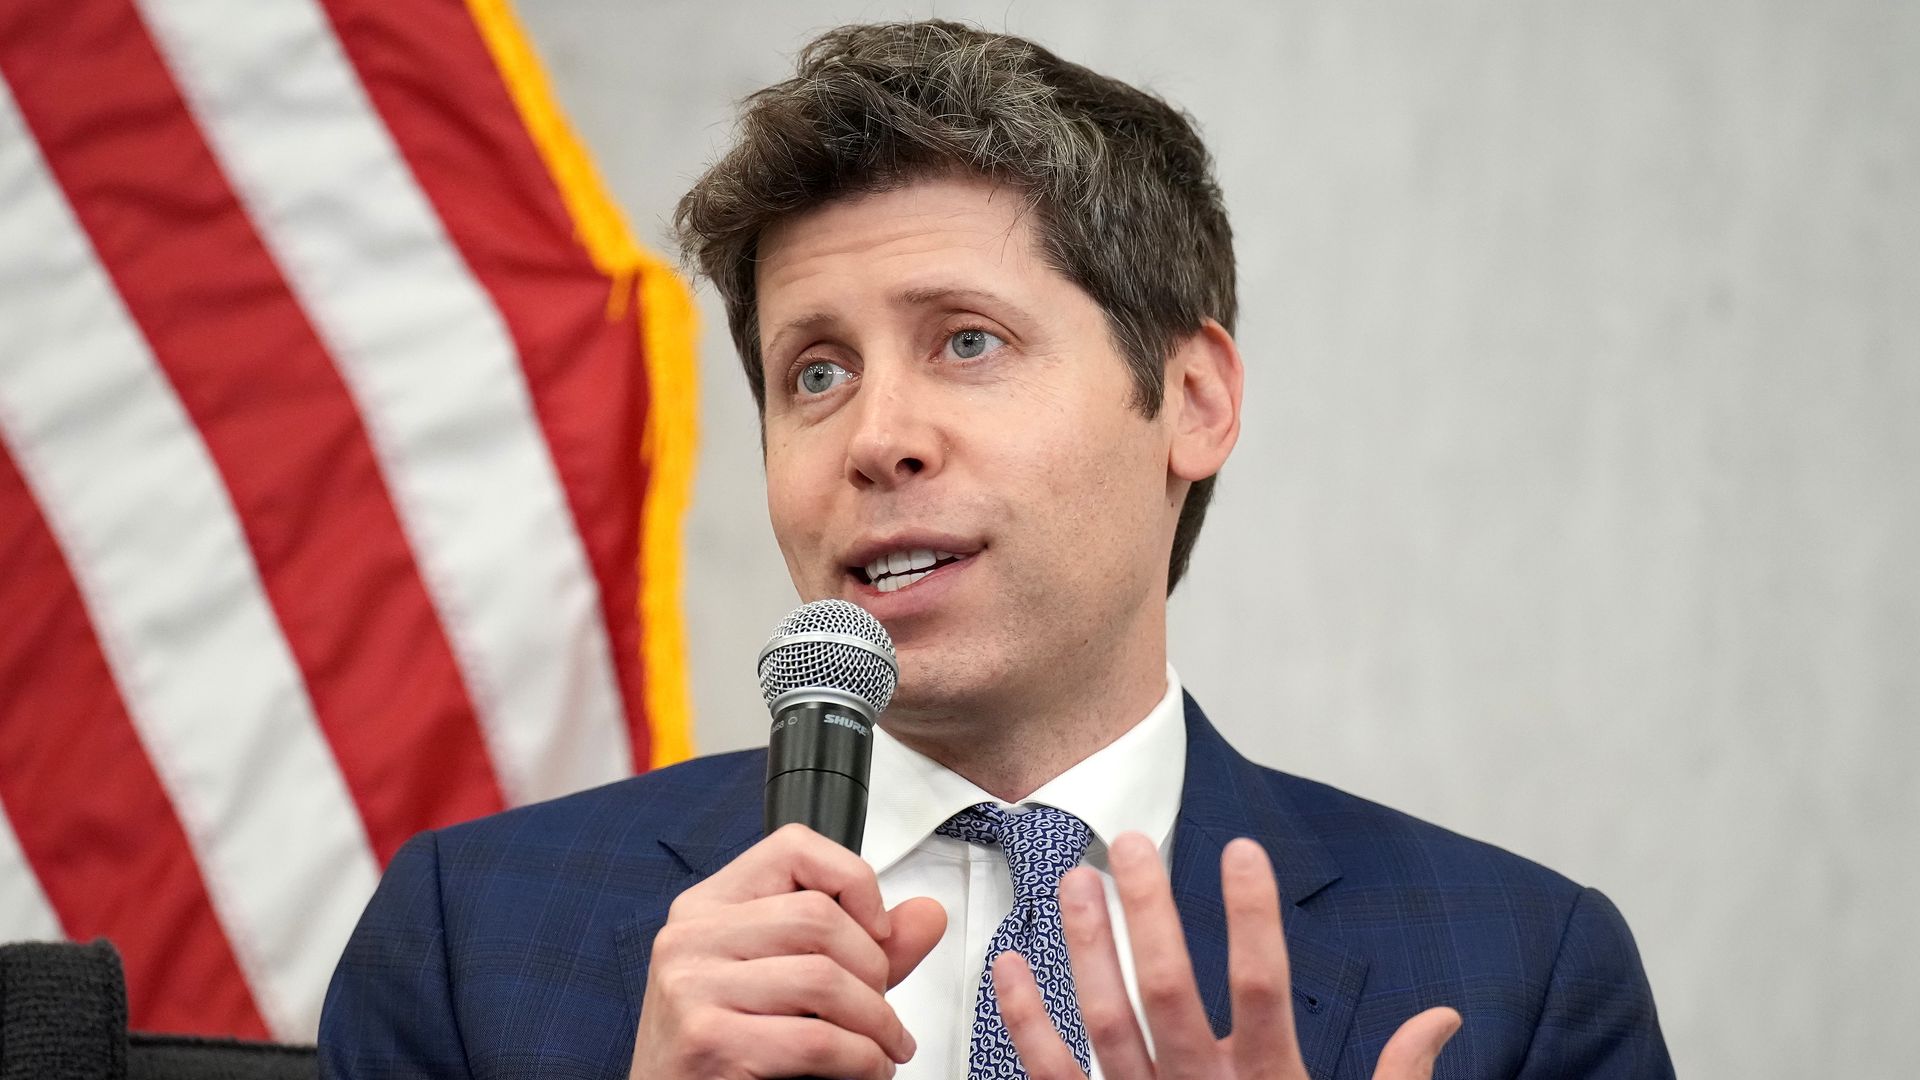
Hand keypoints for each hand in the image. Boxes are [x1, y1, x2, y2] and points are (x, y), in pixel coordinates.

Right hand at [630, 822, 946, 1079]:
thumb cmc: (728, 1046)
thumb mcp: (793, 984)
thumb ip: (862, 947)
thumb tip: (929, 914)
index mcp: (709, 906)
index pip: (793, 848)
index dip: (853, 879)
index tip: (878, 930)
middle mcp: (692, 936)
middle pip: (819, 916)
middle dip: (874, 969)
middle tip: (881, 1011)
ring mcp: (692, 986)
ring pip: (824, 978)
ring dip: (876, 1022)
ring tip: (883, 1047)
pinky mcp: (708, 1040)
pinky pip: (815, 1038)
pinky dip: (861, 1059)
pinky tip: (866, 1069)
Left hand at [994, 833, 1459, 1079]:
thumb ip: (1397, 1077)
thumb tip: (1442, 1016)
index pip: (1264, 987)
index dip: (1253, 917)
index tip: (1242, 849)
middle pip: (1168, 990)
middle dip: (1148, 913)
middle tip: (1130, 842)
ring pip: (1106, 1022)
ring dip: (1087, 949)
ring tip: (1075, 882)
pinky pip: (1051, 1077)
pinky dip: (1025, 1022)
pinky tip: (1009, 966)